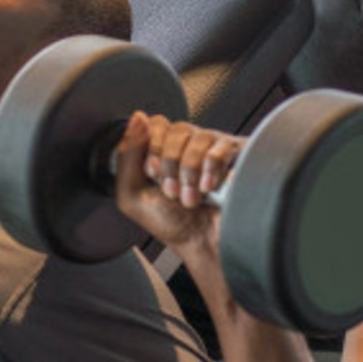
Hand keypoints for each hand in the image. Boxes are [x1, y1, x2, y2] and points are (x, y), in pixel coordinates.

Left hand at [112, 112, 243, 254]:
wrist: (203, 244)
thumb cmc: (171, 225)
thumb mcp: (132, 195)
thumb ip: (127, 155)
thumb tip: (138, 117)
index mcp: (163, 150)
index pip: (155, 123)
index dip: (152, 146)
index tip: (152, 173)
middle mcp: (188, 144)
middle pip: (176, 128)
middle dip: (170, 164)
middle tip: (172, 191)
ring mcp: (213, 147)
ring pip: (198, 136)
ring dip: (190, 173)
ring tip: (192, 197)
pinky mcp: (235, 155)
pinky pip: (222, 146)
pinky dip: (212, 169)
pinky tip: (210, 187)